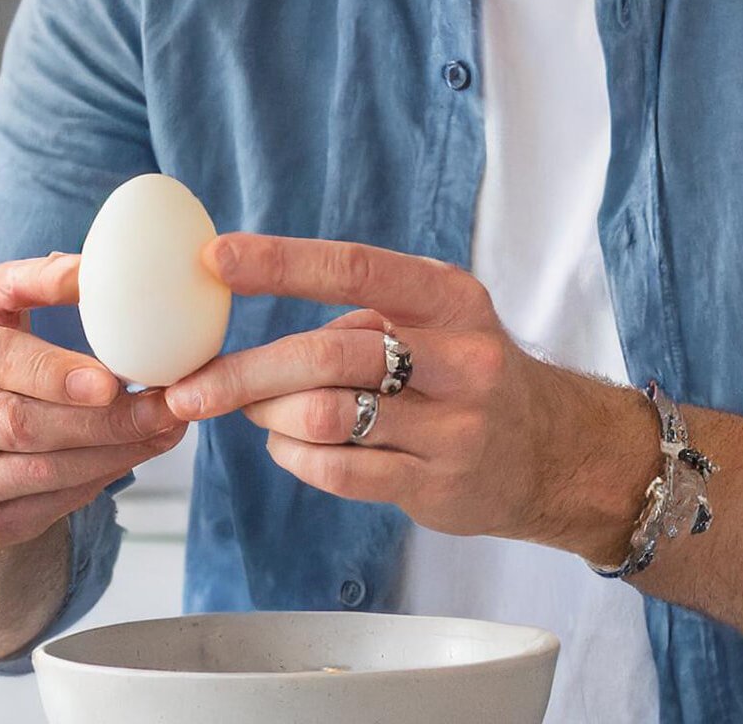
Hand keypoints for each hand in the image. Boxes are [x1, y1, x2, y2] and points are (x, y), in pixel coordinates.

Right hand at [0, 253, 185, 548]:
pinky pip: (53, 503)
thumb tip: (92, 269)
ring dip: (115, 450)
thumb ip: (34, 281)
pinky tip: (139, 451)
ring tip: (167, 425)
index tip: (110, 378)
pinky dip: (104, 476)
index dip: (50, 370)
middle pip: (15, 423)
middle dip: (98, 418)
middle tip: (161, 407)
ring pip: (39, 470)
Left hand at [164, 233, 571, 540]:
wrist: (552, 452)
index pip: (356, 269)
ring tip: (256, 413)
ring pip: (326, 416)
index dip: (282, 263)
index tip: (216, 260)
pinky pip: (338, 471)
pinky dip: (294, 458)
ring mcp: (453, 425)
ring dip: (271, 417)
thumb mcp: (436, 322)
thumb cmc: (467, 374)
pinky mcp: (438, 483)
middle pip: (328, 355)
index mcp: (448, 299)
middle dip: (246, 373)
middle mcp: (458, 357)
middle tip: (191, 389)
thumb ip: (360, 321)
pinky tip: (291, 447)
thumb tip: (258, 338)